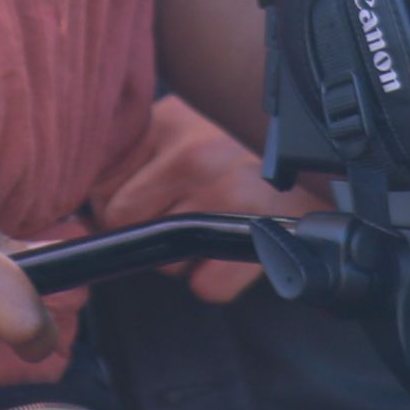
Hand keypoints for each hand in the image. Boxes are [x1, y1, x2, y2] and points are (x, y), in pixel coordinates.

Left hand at [86, 94, 331, 304]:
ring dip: (181, 259)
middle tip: (180, 218)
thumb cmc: (242, 149)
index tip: (137, 204)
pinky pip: (205, 288)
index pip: (101, 183)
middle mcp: (195, 153)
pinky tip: (230, 253)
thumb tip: (83, 201)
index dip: (114, 203)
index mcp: (171, 122)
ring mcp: (226, 193)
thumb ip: (138, 151)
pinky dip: (214, 282)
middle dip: (145, 232)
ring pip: (163, 259)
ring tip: (211, 227)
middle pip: (124, 222)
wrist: (326, 163)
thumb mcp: (183, 127)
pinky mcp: (254, 236)